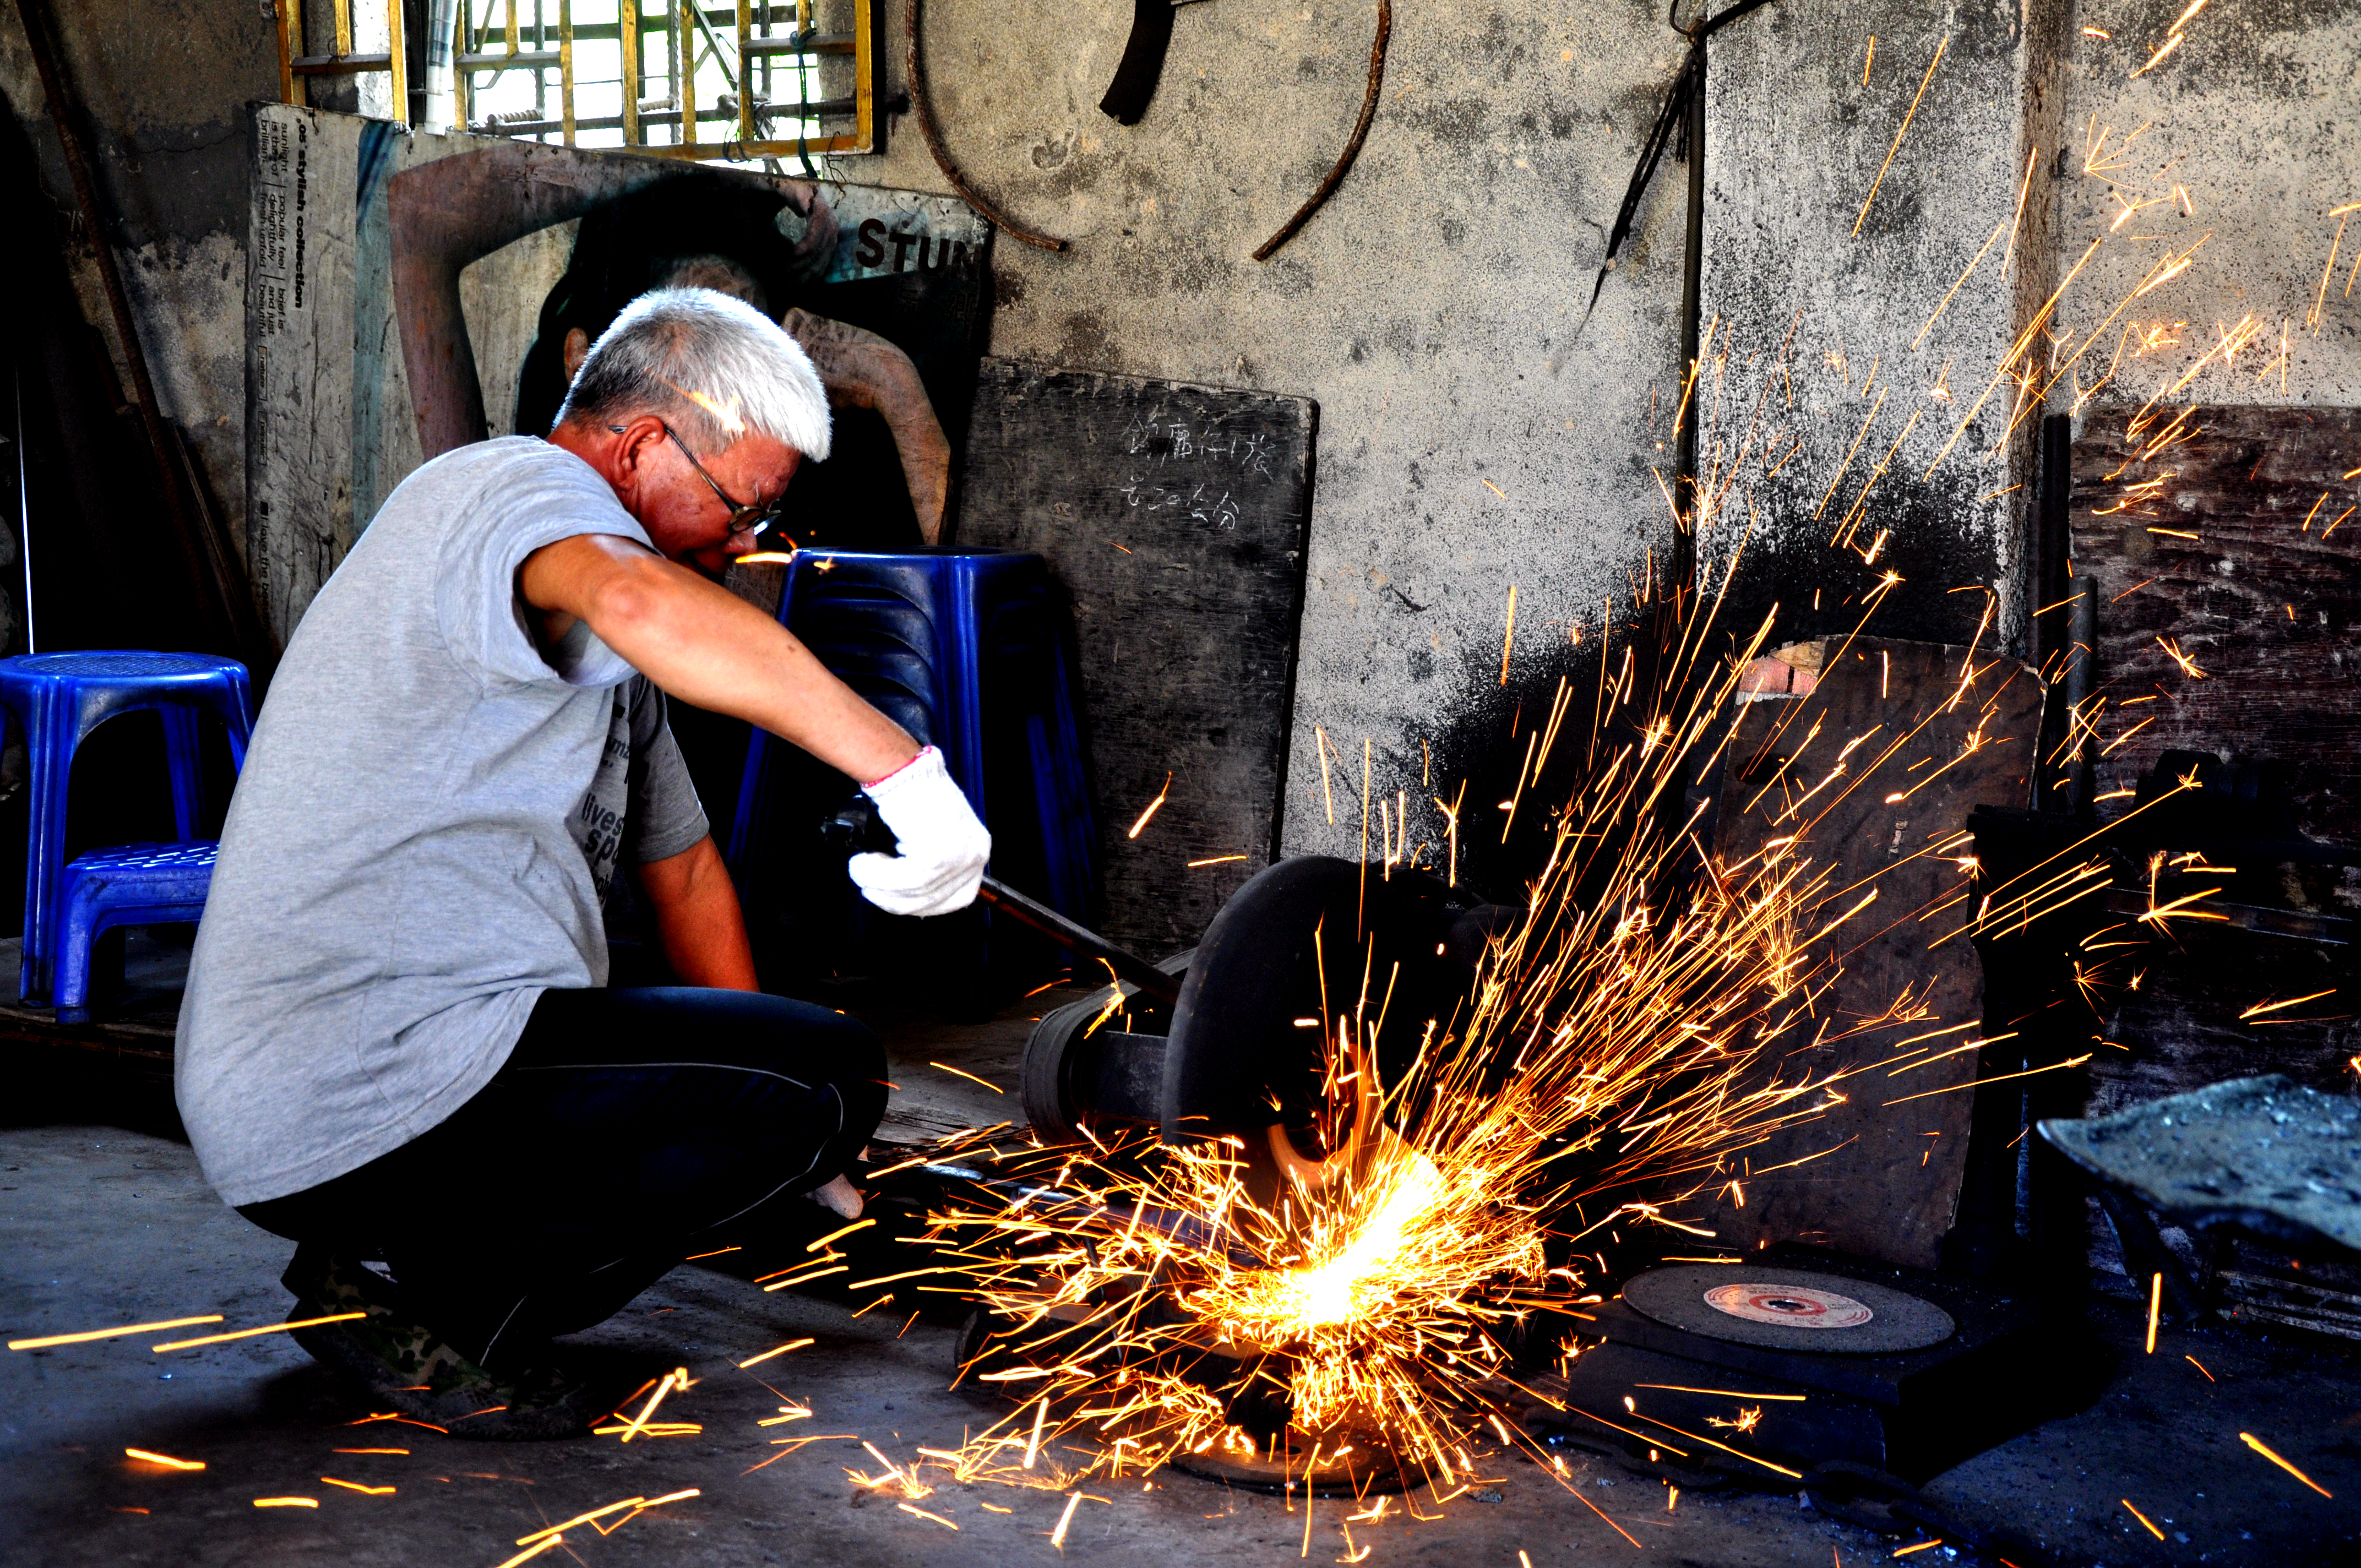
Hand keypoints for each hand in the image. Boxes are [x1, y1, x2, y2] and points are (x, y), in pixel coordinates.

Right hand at [848, 747, 989, 916]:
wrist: (901, 769)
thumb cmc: (910, 795)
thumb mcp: (932, 834)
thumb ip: (929, 863)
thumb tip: (907, 893)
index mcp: (977, 849)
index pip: (960, 896)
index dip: (926, 905)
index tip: (899, 901)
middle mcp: (976, 854)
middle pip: (934, 899)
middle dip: (894, 900)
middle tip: (869, 887)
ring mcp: (960, 856)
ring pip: (915, 892)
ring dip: (879, 885)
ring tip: (861, 869)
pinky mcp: (938, 855)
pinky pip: (903, 880)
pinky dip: (876, 875)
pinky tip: (863, 863)